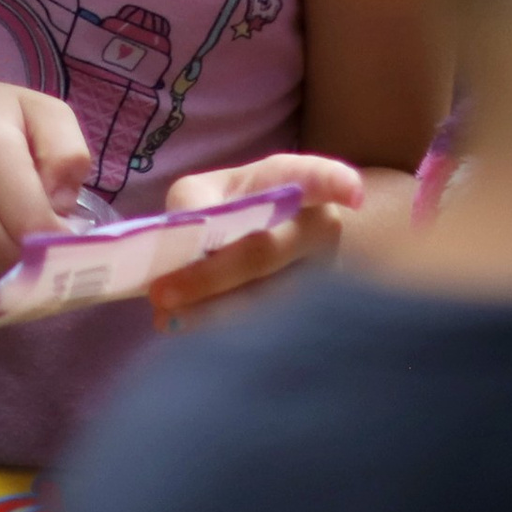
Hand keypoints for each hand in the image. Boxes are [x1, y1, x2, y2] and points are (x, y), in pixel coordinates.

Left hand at [148, 152, 363, 326]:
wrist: (268, 242)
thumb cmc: (232, 208)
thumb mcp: (207, 192)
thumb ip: (193, 209)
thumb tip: (180, 251)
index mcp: (295, 184)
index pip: (319, 178)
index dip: (335, 182)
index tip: (352, 195)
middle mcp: (318, 231)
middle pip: (263, 254)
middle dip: (207, 276)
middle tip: (160, 293)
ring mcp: (322, 277)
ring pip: (264, 301)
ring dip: (210, 312)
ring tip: (166, 319)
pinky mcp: (312, 317)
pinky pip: (265, 328)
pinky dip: (221, 333)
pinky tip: (185, 331)